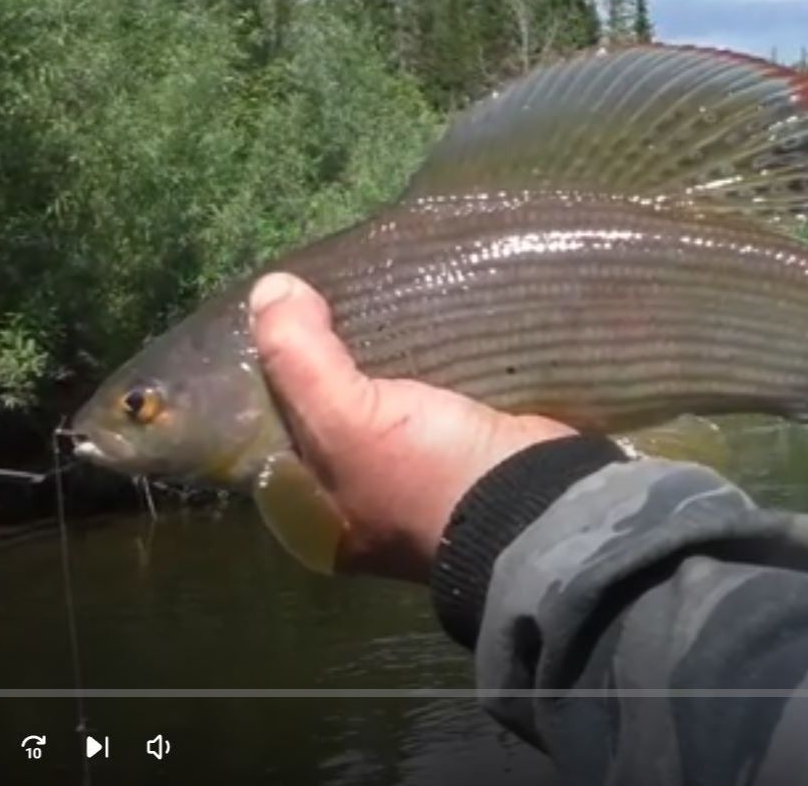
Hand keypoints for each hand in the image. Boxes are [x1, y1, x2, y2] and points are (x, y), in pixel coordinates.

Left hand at [247, 272, 574, 582]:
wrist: (540, 502)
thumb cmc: (425, 477)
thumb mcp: (346, 422)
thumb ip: (300, 358)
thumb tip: (271, 289)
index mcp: (317, 517)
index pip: (274, 436)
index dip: (267, 379)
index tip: (274, 320)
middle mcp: (359, 503)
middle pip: (328, 415)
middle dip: (325, 362)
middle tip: (321, 298)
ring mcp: (416, 478)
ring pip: (381, 403)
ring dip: (379, 358)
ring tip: (369, 296)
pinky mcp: (462, 449)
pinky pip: (428, 397)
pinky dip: (422, 363)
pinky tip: (418, 320)